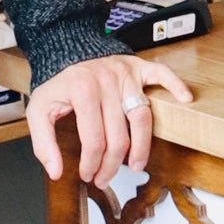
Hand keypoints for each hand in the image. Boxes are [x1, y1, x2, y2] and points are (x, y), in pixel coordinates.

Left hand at [26, 54, 192, 186]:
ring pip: (142, 117)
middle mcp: (106, 83)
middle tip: (104, 178)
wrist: (66, 45)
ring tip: (136, 166)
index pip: (94, 141)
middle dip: (111, 165)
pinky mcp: (137, 66)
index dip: (91, 164)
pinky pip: (161, 74)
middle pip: (118, 137)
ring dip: (142, 147)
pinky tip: (184, 99)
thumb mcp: (39, 109)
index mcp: (82, 92)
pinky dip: (175, 85)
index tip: (87, 175)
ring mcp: (125, 75)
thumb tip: (55, 172)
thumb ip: (43, 142)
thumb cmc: (56, 80)